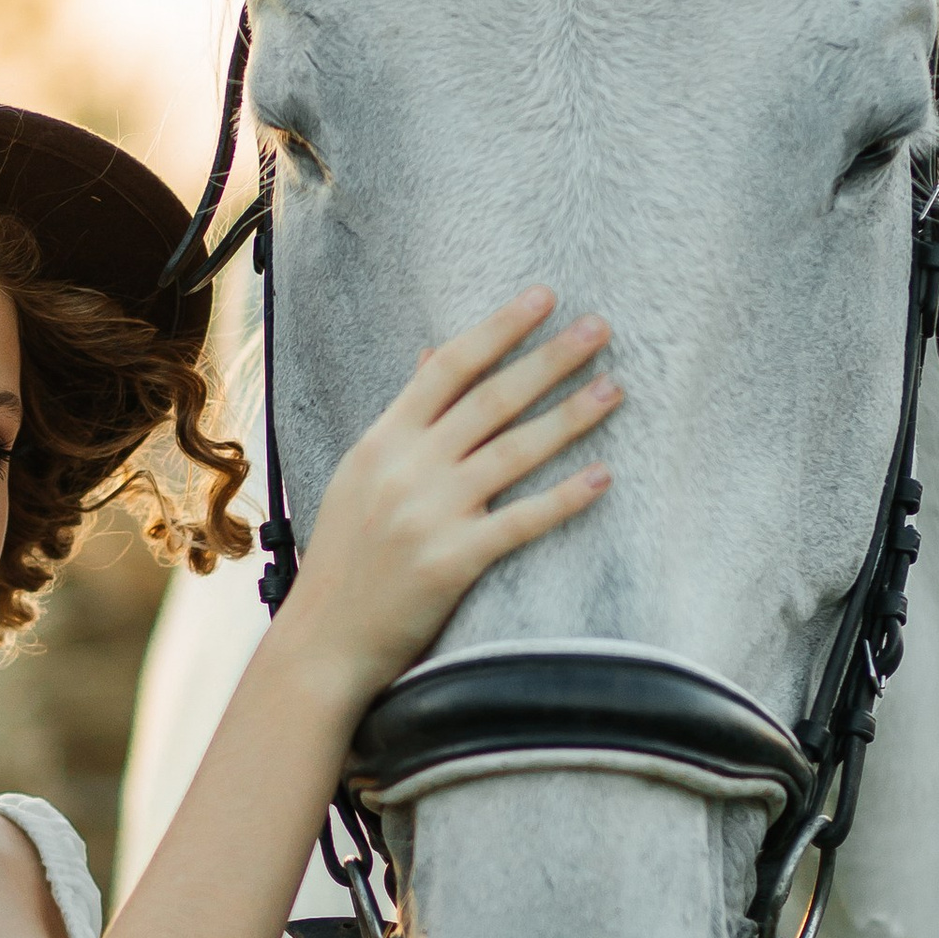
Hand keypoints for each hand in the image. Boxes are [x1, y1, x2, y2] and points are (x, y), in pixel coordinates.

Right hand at [279, 290, 619, 706]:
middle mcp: (406, 468)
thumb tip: (432, 356)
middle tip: (600, 327)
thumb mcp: (361, 475)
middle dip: (549, 359)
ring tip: (615, 388)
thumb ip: (403, 420)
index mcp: (383, 441)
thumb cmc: (347, 558)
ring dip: (570, 416)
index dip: (499, 328)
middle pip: (490, 399)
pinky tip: (603, 476)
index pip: (448, 367)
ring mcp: (429, 514)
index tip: (544, 297)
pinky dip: (564, 498)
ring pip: (513, 451)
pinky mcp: (452, 562)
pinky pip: (520, 521)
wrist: (324, 640)